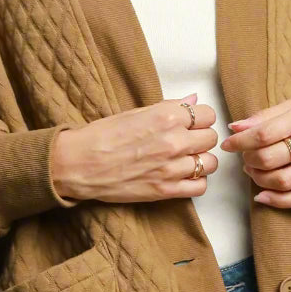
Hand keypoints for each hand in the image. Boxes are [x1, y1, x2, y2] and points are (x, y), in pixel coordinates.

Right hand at [50, 93, 220, 203]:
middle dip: (200, 138)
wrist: (79, 164)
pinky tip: (182, 176)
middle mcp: (174, 140)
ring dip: (200, 161)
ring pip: (210, 163)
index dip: (200, 119)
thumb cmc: (102, 135)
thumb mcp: (136, 112)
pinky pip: (200, 186)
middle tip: (186, 141)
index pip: (208, 114)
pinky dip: (195, 182)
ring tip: (185, 160)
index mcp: (167, 116)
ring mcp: (172, 167)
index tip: (190, 124)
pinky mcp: (166, 190)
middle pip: (211, 138)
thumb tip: (193, 101)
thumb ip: (169, 107)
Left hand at [219, 97, 290, 207]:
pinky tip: (262, 196)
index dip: (240, 142)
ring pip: (283, 181)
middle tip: (245, 158)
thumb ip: (265, 116)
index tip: (228, 145)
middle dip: (249, 161)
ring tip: (254, 173)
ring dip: (260, 180)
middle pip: (271, 159)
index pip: (264, 134)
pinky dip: (277, 202)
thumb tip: (235, 128)